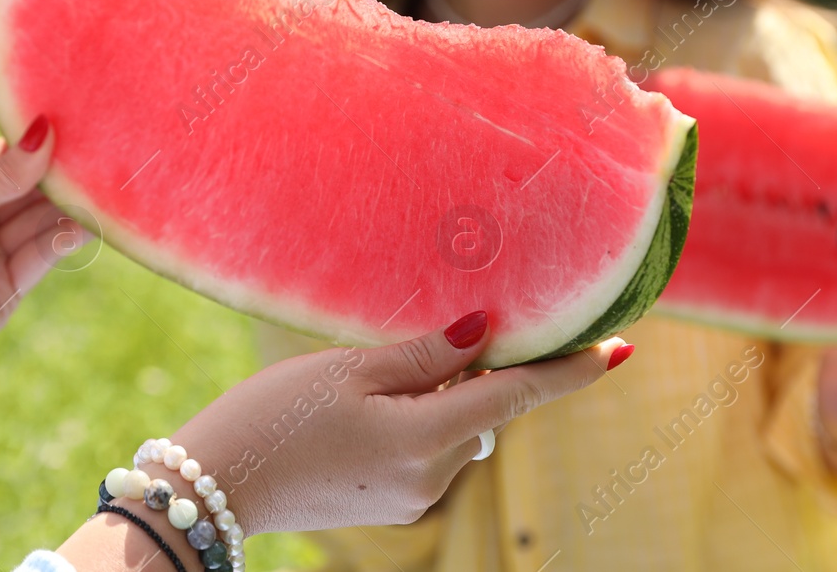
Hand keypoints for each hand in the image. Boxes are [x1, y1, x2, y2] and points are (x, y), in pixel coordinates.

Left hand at [0, 116, 86, 374]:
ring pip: (38, 222)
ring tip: (98, 187)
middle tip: (94, 155)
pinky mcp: (7, 290)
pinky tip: (85, 222)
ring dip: (67, 206)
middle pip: (26, 191)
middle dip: (57, 175)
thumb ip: (2, 174)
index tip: (69, 126)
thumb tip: (44, 133)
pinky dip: (64, 238)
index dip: (33, 145)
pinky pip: (41, 256)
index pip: (2, 160)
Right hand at [161, 316, 628, 534]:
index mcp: (426, 438)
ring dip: (445, 396)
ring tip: (380, 372)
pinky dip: (422, 422)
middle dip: (480, 371)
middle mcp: (432, 477)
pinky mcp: (393, 506)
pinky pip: (431, 452)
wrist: (218, 486)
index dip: (570, 370)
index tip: (618, 350)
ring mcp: (413, 498)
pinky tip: (369, 405)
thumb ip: (426, 354)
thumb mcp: (348, 369)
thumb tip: (488, 334)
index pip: (516, 395)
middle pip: (486, 410)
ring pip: (458, 431)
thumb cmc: (274, 415)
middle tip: (445, 331)